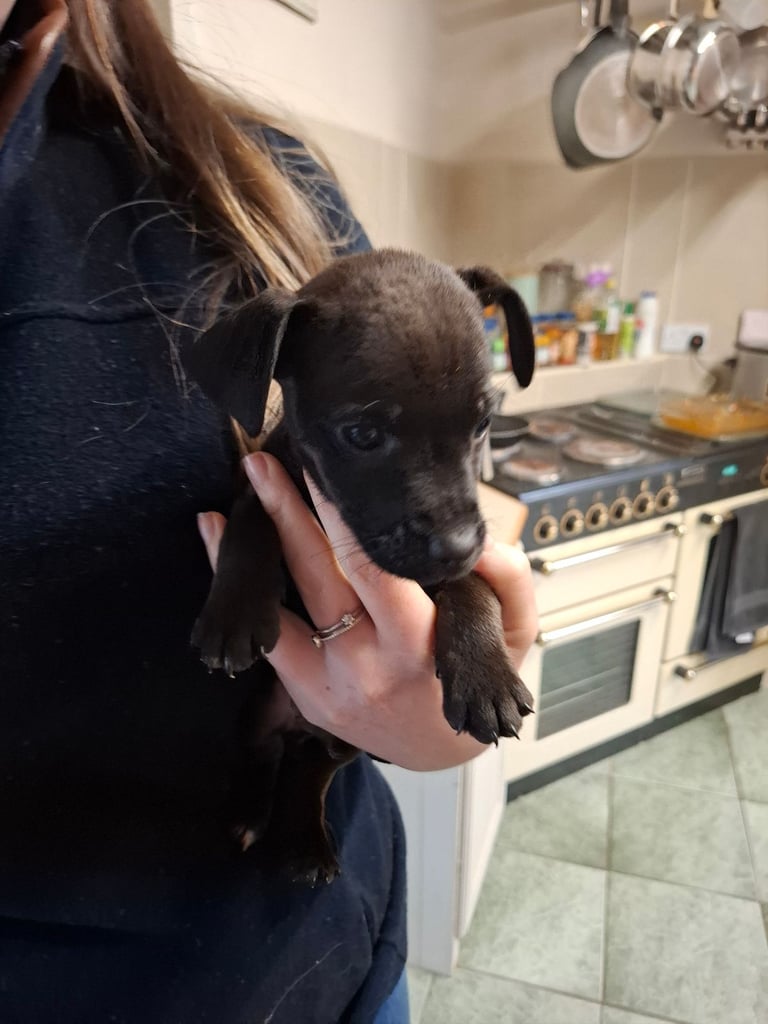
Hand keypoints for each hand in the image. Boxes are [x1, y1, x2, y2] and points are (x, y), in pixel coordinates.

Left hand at [197, 453, 537, 770]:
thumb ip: (507, 581)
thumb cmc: (474, 677)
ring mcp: (329, 685)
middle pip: (319, 579)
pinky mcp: (307, 696)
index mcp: (420, 645)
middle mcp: (368, 665)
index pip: (377, 572)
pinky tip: (221, 552)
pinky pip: (270, 642)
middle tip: (263, 465)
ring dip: (251, 557)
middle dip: (289, 515)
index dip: (345, 521)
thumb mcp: (510, 633)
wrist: (441, 750)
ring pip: (281, 613)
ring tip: (225, 508)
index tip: (327, 470)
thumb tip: (480, 539)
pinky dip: (244, 600)